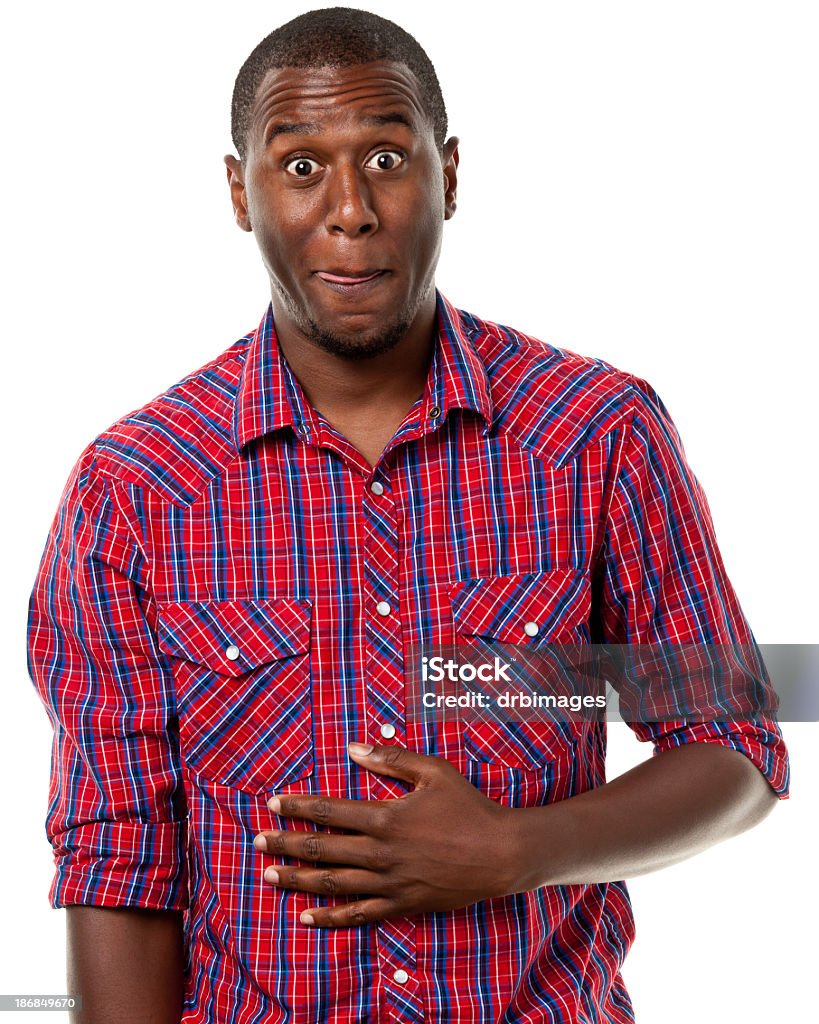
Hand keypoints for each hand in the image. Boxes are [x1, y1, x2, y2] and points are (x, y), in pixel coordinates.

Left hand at [252, 741, 523, 927]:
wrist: (501, 853)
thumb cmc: (469, 808)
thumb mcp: (434, 771)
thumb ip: (392, 758)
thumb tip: (354, 748)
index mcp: (386, 817)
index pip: (330, 811)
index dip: (298, 807)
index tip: (272, 804)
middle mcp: (381, 853)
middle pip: (323, 849)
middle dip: (286, 843)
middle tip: (257, 840)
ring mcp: (390, 883)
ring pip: (332, 883)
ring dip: (297, 879)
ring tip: (269, 874)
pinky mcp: (401, 904)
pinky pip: (358, 914)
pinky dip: (330, 916)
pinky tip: (306, 916)